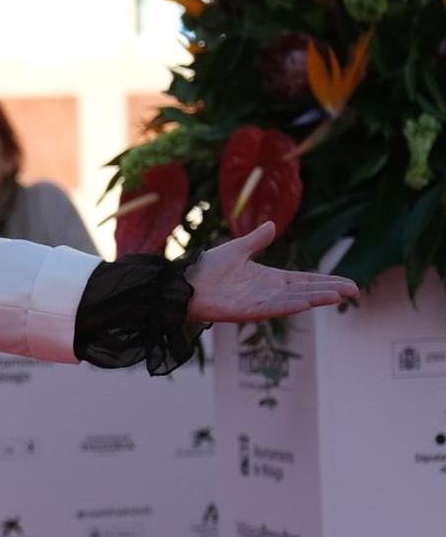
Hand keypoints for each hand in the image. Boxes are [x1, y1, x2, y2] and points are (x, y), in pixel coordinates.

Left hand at [185, 222, 359, 323]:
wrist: (181, 282)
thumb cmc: (205, 268)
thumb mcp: (237, 249)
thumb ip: (256, 240)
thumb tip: (272, 225)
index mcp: (268, 278)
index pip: (304, 280)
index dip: (325, 281)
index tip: (348, 284)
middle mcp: (267, 292)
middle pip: (305, 291)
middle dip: (328, 290)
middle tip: (354, 291)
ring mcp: (257, 303)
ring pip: (292, 301)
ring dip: (314, 298)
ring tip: (337, 296)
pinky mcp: (244, 311)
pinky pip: (270, 309)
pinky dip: (288, 305)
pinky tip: (305, 303)